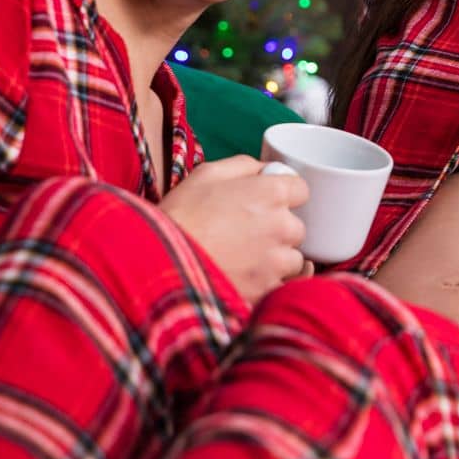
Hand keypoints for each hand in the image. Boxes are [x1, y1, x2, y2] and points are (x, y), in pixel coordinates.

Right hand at [159, 155, 311, 303]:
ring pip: (294, 260)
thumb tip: (265, 170)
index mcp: (271, 193)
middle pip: (298, 226)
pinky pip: (283, 287)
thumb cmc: (179, 215)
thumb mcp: (206, 174)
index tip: (267, 202)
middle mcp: (281, 226)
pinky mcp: (267, 291)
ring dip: (277, 260)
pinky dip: (270, 285)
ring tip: (245, 260)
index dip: (284, 194)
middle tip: (248, 233)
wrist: (156, 263)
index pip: (301, 189)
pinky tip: (248, 280)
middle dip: (279, 229)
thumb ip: (244, 166)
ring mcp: (276, 262)